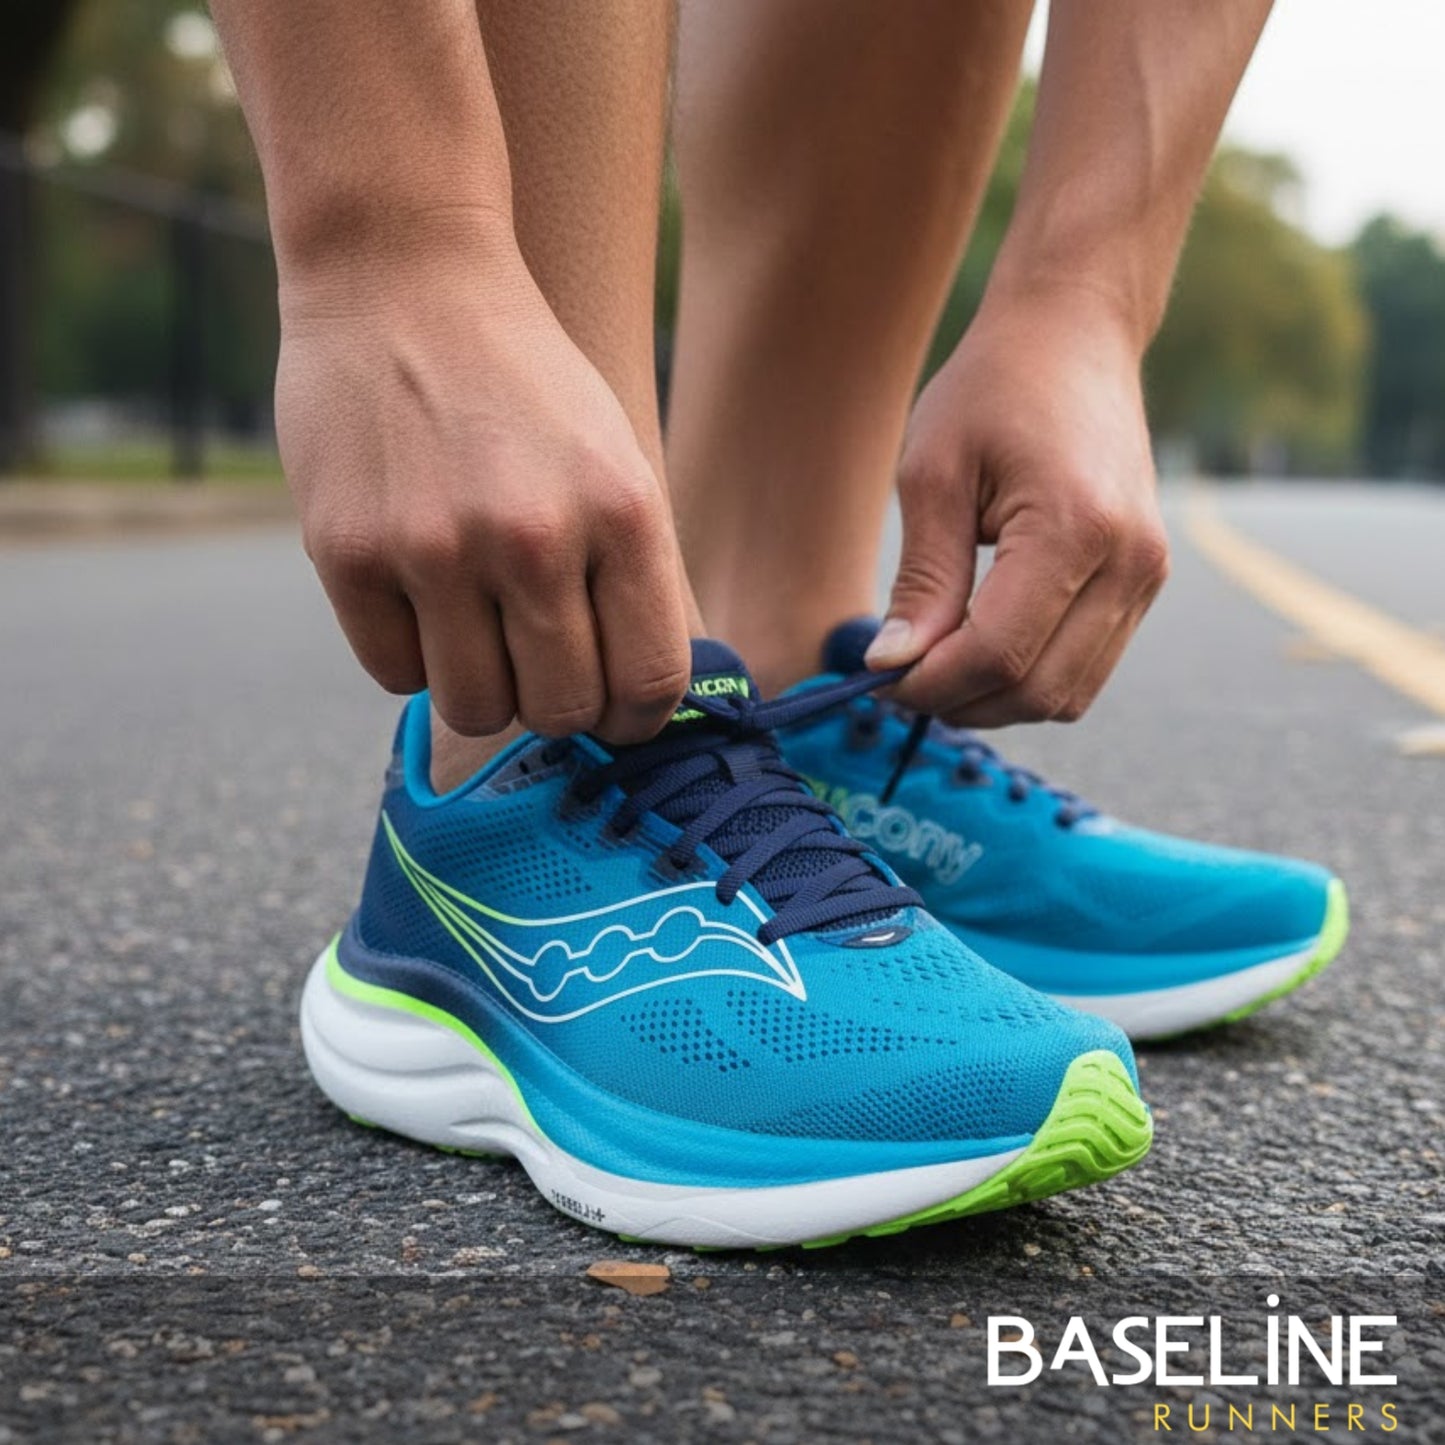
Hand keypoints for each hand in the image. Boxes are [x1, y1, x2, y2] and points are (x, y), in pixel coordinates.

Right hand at [275, 233, 691, 742]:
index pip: (650, 683)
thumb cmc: (523, 384)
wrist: (402, 277)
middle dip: (559, 706)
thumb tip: (636, 702)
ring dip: (486, 690)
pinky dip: (415, 657)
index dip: (635, 718)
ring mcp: (434, 547)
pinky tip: (422, 602)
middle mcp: (534, 537)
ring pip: (478, 709)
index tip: (615, 712)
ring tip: (482, 635)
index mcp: (622, 512)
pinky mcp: (348, 552)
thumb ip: (631, 578)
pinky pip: (396, 675)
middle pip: (563, 710)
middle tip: (541, 669)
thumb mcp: (616, 459)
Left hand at [867, 286, 1169, 725]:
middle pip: (1038, 691)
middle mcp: (1129, 562)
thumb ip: (921, 580)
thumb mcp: (933, 474)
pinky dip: (1028, 675)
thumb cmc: (994, 388)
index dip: (930, 685)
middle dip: (960, 701)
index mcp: (1076, 528)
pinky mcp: (1145, 580)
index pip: (998, 655)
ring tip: (936, 660)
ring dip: (995, 698)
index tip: (878, 678)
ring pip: (1067, 695)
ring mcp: (1147, 575)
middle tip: (899, 676)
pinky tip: (979, 643)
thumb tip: (892, 666)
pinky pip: (1085, 667)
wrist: (1076, 335)